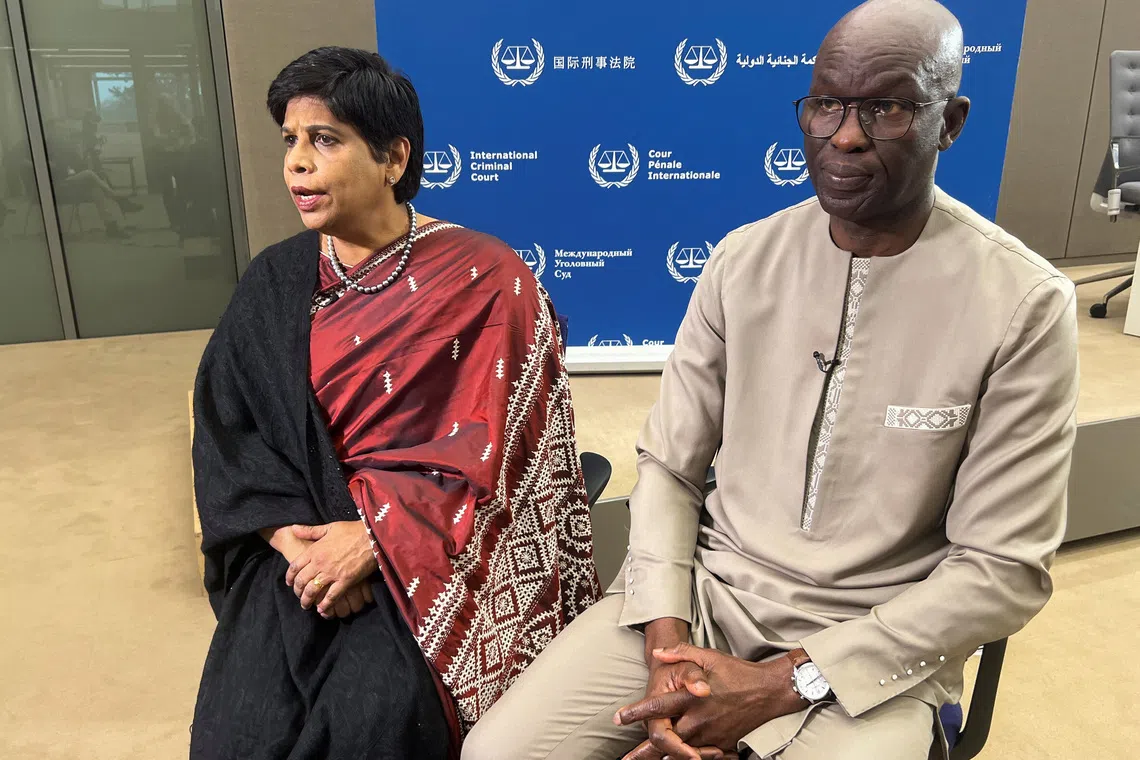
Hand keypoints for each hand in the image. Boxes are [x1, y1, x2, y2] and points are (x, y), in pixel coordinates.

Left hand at [284, 522, 375, 617]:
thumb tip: (293, 528)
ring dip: (307, 600)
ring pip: (313, 591)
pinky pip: (331, 596)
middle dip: (297, 591)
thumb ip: (310, 530)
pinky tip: (322, 609)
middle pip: (301, 581)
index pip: (295, 566)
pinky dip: (325, 605)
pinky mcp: (345, 581)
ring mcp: (332, 573)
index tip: (289, 583)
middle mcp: (320, 563)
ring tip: (307, 606)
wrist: (373, 536)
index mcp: (315, 550)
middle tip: (299, 596)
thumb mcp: (330, 527)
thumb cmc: (352, 531)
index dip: (289, 577)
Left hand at [616, 644, 803, 757]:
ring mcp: (710, 736)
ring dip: (662, 758)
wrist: (770, 692)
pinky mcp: (722, 744)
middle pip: (664, 740)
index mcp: (691, 698)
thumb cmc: (738, 672)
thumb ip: (681, 653)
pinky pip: (700, 756)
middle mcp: (698, 721)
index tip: (618, 718)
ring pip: (680, 752)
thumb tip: (658, 653)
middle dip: (643, 752)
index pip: (657, 707)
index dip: (635, 713)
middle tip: (626, 759)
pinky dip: (686, 758)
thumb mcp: (709, 656)